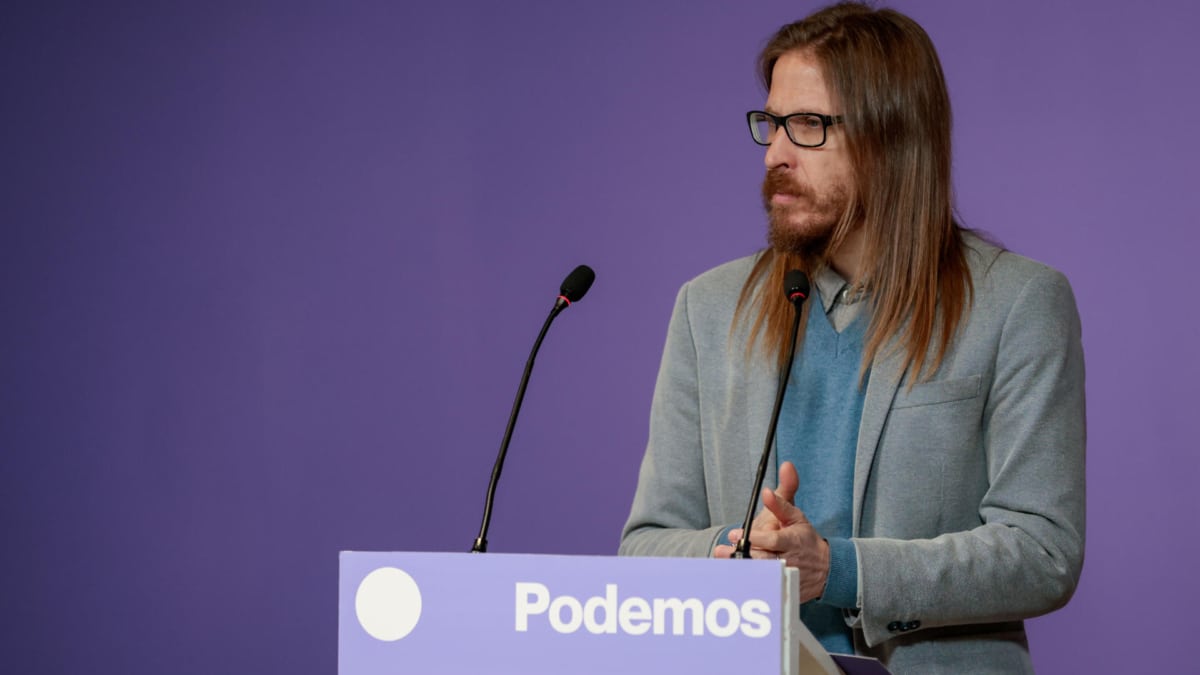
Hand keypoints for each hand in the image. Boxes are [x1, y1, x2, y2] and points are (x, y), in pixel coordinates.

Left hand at [712, 462, 829, 602]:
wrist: (824, 569)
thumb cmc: (804, 538)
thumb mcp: (795, 515)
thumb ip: (784, 496)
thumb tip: (785, 466)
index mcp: (791, 541)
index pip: (772, 541)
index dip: (754, 539)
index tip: (736, 534)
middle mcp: (787, 560)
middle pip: (763, 560)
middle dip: (742, 556)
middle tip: (723, 549)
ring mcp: (783, 577)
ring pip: (760, 576)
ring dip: (740, 569)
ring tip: (723, 560)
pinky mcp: (781, 590)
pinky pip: (762, 588)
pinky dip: (745, 583)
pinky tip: (730, 576)